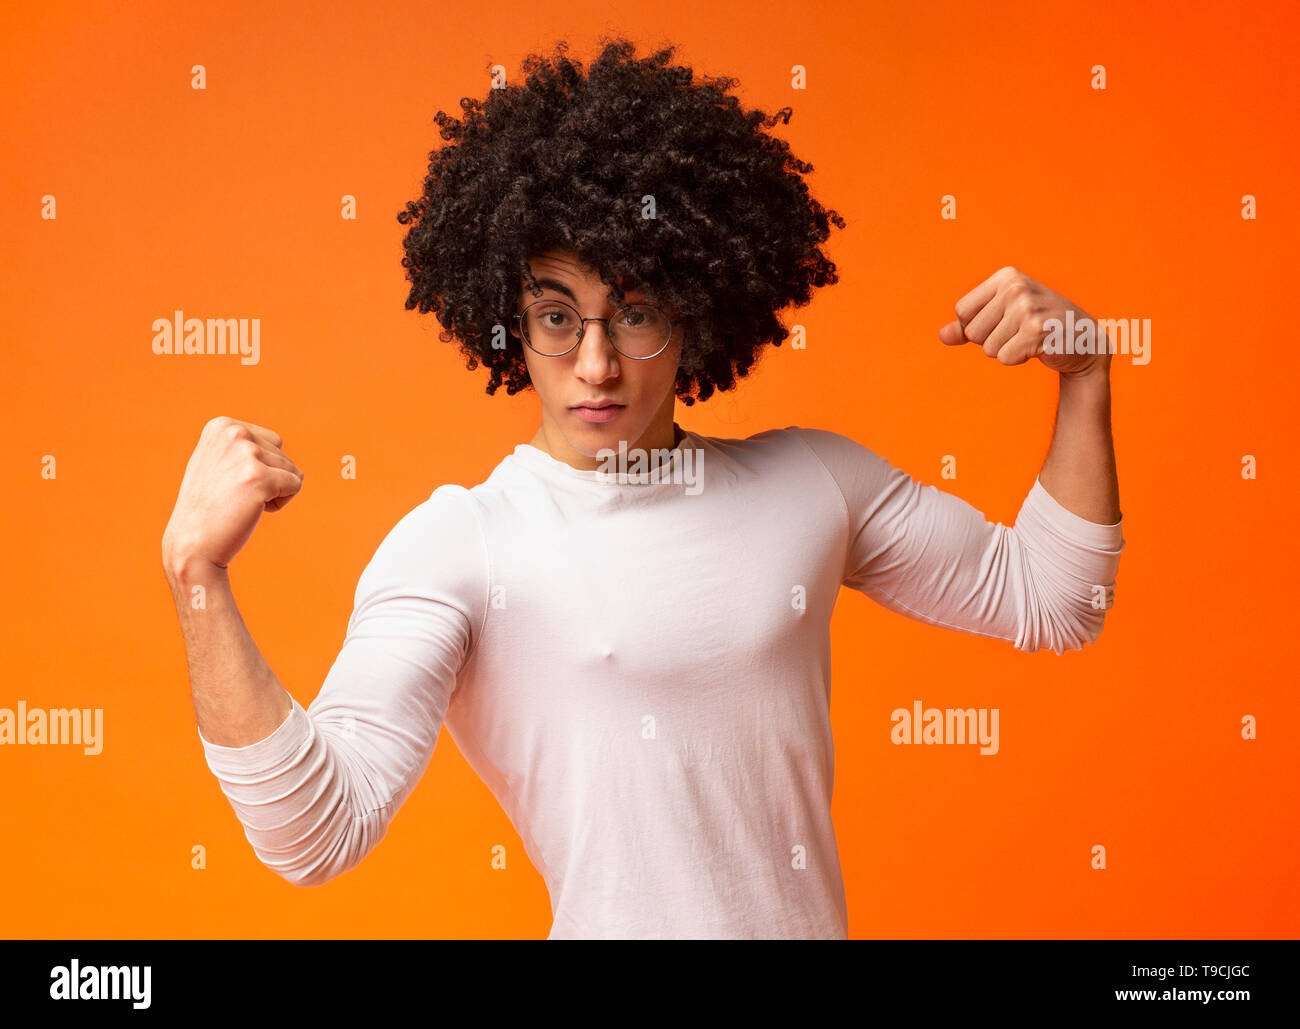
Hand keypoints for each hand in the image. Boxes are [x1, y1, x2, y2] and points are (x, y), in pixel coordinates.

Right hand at [162, 416, 303, 573]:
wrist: (192, 544)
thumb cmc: (208, 507)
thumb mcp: (217, 462)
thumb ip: (239, 445)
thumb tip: (275, 439)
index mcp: (222, 425)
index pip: (272, 441)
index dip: (260, 468)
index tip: (230, 482)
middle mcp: (234, 432)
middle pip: (283, 454)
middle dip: (269, 479)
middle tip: (235, 496)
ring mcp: (246, 453)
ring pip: (292, 470)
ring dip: (274, 492)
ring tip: (240, 503)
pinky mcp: (260, 477)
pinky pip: (296, 485)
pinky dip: (281, 503)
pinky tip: (252, 510)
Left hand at [938, 265, 1110, 378]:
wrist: (1083, 339)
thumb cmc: (1038, 326)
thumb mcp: (1003, 317)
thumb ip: (969, 325)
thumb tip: (943, 336)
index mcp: (1006, 276)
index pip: (962, 311)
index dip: (977, 326)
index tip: (1003, 321)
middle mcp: (1015, 287)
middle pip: (973, 332)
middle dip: (992, 340)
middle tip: (1020, 332)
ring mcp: (1027, 308)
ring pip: (988, 348)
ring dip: (1007, 350)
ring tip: (1030, 338)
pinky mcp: (1036, 331)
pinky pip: (1005, 358)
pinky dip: (1018, 359)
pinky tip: (1038, 347)